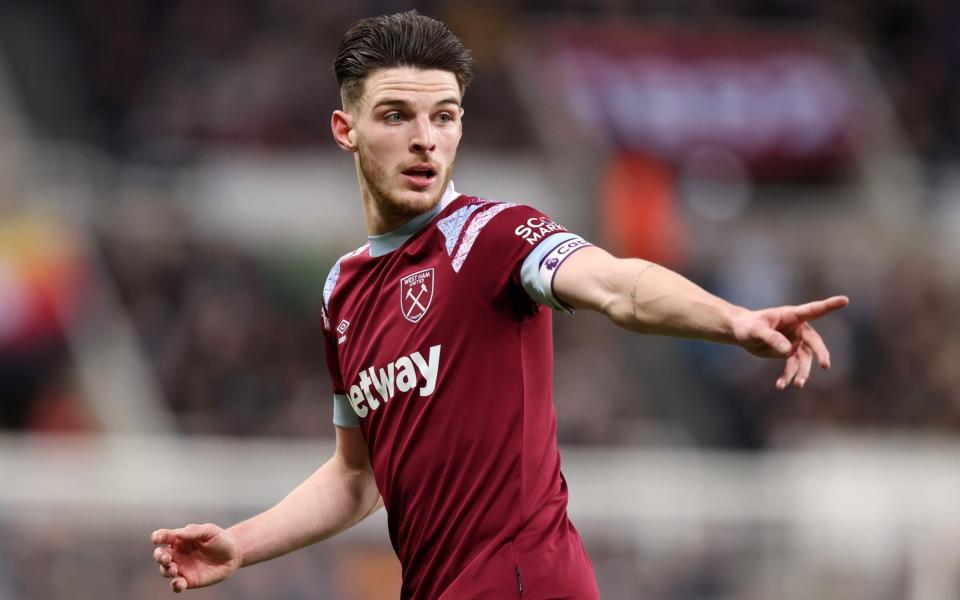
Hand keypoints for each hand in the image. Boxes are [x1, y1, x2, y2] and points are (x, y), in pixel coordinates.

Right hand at [151, 523, 241, 592]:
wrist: (233, 554)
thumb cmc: (219, 539)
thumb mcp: (209, 531)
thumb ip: (193, 531)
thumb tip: (177, 534)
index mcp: (179, 539)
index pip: (164, 536)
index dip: (157, 537)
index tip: (156, 539)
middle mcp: (177, 553)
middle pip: (160, 555)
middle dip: (159, 556)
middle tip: (165, 558)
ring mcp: (182, 567)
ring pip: (165, 571)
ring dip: (166, 570)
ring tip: (174, 569)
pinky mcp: (188, 580)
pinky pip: (176, 585)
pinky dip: (175, 586)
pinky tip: (179, 583)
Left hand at [729, 295, 848, 389]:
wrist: (741, 333)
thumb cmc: (748, 326)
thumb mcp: (756, 331)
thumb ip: (771, 338)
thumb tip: (788, 350)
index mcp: (792, 315)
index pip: (813, 310)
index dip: (829, 305)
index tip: (845, 300)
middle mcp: (798, 328)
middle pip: (814, 342)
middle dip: (820, 353)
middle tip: (825, 365)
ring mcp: (795, 342)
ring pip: (804, 358)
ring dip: (802, 372)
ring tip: (797, 385)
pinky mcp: (789, 353)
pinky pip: (792, 366)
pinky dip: (788, 376)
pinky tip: (781, 385)